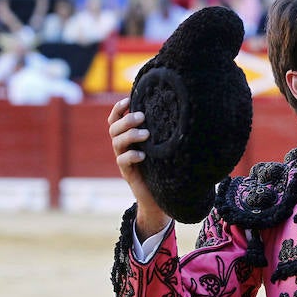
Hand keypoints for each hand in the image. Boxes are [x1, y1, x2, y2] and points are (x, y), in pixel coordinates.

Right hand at [108, 97, 169, 236]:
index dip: (118, 109)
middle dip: (127, 120)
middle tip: (142, 117)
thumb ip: (164, 132)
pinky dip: (131, 156)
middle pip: (114, 128)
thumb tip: (182, 111)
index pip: (116, 119)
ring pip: (117, 143)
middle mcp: (123, 147)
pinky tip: (142, 155)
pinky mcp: (128, 173)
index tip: (129, 99)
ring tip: (146, 134)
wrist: (160, 197)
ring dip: (130, 135)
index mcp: (129, 137)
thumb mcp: (164, 147)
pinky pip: (123, 161)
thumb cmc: (165, 168)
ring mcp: (124, 160)